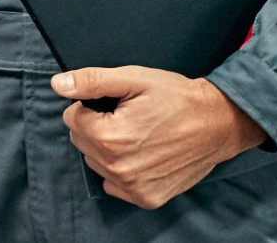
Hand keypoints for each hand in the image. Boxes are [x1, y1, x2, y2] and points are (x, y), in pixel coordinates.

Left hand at [53, 66, 267, 209]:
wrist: (218, 123)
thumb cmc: (177, 98)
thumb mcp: (134, 79)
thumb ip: (92, 81)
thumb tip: (58, 84)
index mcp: (110, 137)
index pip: (71, 118)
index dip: (89, 105)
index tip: (114, 103)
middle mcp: (118, 168)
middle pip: (81, 141)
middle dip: (96, 126)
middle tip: (127, 116)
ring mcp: (133, 187)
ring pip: (95, 162)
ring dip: (107, 148)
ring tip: (137, 133)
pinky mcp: (146, 198)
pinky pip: (113, 183)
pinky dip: (120, 169)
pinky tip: (141, 153)